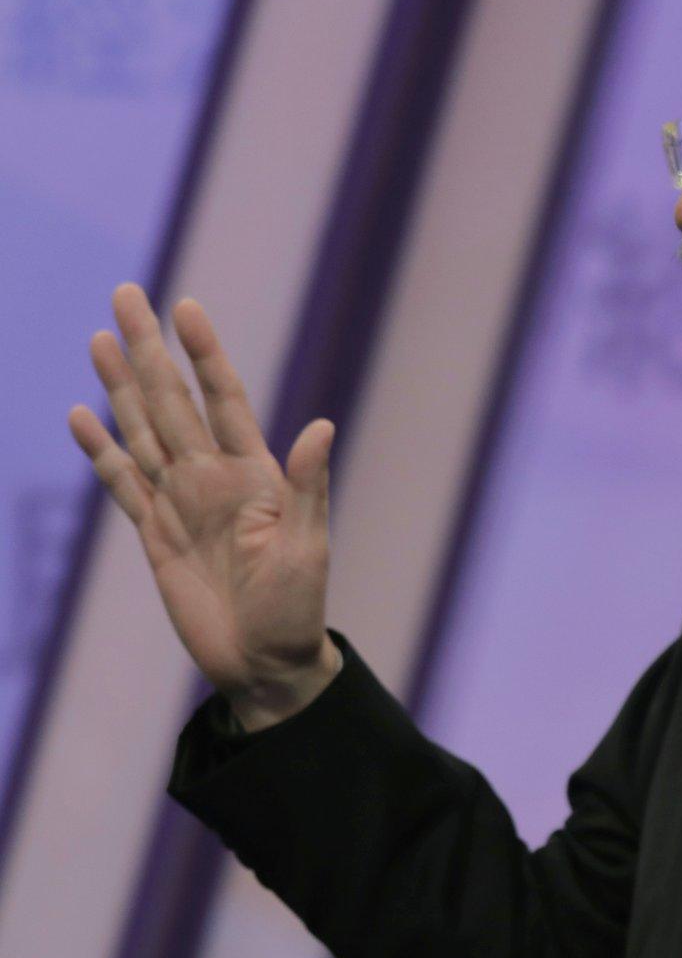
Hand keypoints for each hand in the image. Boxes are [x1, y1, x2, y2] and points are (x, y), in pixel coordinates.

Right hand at [68, 284, 339, 729]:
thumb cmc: (297, 607)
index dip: (203, 353)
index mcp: (252, 474)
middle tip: (125, 293)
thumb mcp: (308, 546)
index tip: (186, 306)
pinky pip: (121, 482)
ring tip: (101, 337)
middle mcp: (212, 477)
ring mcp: (180, 503)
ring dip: (121, 386)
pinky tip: (83, 415)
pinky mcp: (154, 535)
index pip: (222, 398)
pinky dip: (101, 450)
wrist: (265, 664)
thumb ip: (308, 486)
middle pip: (171, 400)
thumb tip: (321, 426)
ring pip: (142, 430)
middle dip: (148, 349)